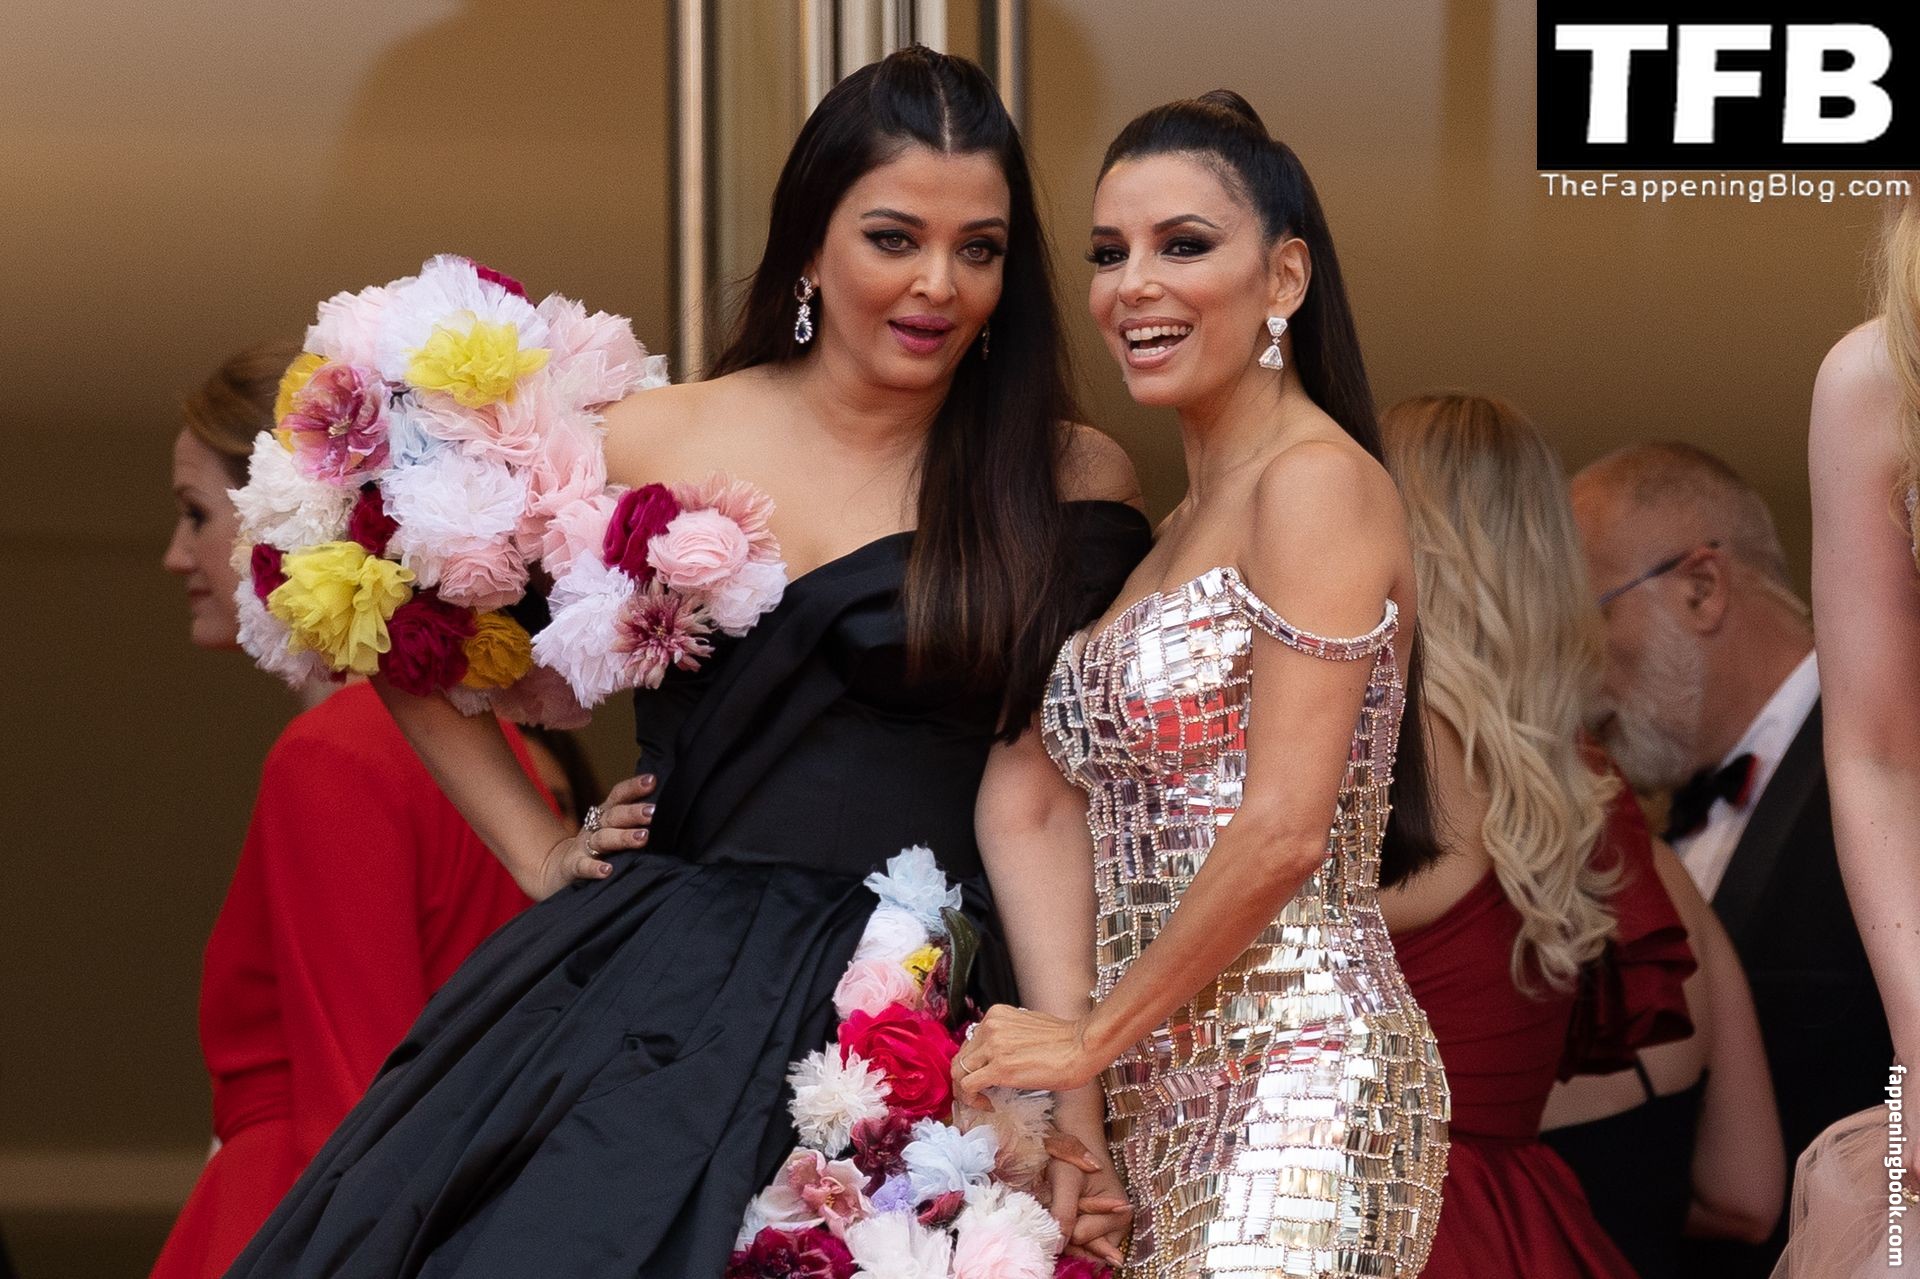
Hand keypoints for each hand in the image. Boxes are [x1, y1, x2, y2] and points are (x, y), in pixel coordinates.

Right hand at [522, 773, 656, 899]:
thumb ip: (635, 821)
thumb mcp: (613, 830)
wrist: (559, 869)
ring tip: (643, 837)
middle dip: (633, 812)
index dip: (634, 787)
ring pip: (602, 839)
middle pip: (613, 816)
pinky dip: (594, 868)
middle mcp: (595, 827)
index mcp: (606, 815)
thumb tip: (668, 812)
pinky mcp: (573, 867)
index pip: (619, 796)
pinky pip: (583, 866)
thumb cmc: (598, 848)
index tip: (652, 780)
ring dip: (622, 837)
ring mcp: (583, 846)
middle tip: (653, 812)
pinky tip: (607, 871)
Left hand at [952, 1004, 1103, 1108]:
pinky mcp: (999, 1068)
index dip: (973, 1063)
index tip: (983, 1077)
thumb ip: (1009, 1037)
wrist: (1081, 1047)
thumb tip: (1001, 1056)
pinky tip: (988, 1105)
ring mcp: (993, 1046)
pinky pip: (969, 1085)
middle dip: (966, 1078)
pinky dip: (972, 1098)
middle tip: (979, 1094)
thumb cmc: (1065, 1041)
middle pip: (961, 1057)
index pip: (971, 1042)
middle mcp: (990, 1026)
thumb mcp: (1028, 1028)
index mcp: (997, 1015)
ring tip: (983, 1100)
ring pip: (960, 1071)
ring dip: (967, 1090)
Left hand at [1040, 1116, 1130, 1266]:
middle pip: (1083, 1249)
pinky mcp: (1095, 1229)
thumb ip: (1064, 1212)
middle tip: (1059, 1204)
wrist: (1076, 1143)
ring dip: (1063, 1230)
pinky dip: (1064, 1230)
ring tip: (1060, 1206)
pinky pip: (1076, 1242)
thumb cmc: (1073, 1157)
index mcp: (1120, 1215)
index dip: (1065, 1226)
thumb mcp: (1067, 1181)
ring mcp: (1106, 1230)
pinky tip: (1061, 1214)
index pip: (1082, 1239)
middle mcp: (1118, 1227)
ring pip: (1077, 1248)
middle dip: (1065, 1232)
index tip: (1061, 1202)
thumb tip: (1059, 1244)